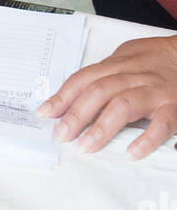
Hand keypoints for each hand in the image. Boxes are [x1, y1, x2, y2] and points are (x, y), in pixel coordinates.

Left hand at [38, 35, 176, 158]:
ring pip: (123, 105)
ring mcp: (155, 91)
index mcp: (119, 63)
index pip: (84, 78)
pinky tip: (131, 152)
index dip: (63, 95)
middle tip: (61, 134)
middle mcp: (134, 75)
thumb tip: (76, 92)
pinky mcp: (174, 106)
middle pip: (99, 91)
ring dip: (102, 127)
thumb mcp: (128, 57)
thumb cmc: (157, 59)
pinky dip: (146, 138)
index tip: (46, 113)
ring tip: (86, 146)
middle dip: (76, 114)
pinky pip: (160, 124)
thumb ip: (106, 72)